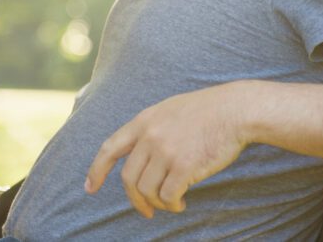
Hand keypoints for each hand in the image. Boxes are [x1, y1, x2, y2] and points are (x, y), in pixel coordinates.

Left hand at [84, 81, 252, 216]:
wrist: (233, 110)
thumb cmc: (206, 112)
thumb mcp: (168, 110)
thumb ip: (150, 130)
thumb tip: (140, 157)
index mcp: (143, 121)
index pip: (110, 148)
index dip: (96, 170)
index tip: (89, 187)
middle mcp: (149, 136)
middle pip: (128, 178)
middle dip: (135, 200)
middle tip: (146, 212)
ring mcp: (165, 151)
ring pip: (147, 191)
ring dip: (157, 204)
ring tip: (172, 203)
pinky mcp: (184, 166)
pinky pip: (168, 197)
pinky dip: (172, 205)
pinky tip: (181, 203)